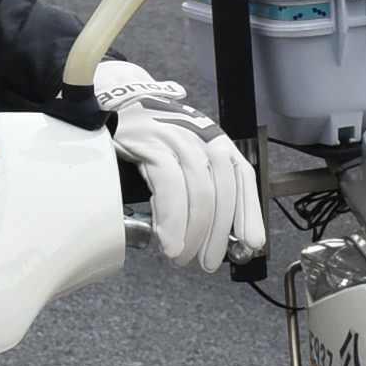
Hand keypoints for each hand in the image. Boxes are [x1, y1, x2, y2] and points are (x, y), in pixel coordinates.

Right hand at [93, 63, 263, 274]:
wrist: (114, 104)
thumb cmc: (151, 140)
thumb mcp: (184, 160)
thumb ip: (201, 188)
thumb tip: (215, 234)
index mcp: (215, 140)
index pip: (242, 176)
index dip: (249, 212)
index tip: (251, 243)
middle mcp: (200, 136)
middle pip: (221, 188)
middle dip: (218, 232)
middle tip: (208, 262)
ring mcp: (175, 138)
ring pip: (197, 189)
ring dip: (193, 231)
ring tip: (182, 256)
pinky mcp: (149, 143)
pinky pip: (168, 184)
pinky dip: (172, 218)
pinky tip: (168, 239)